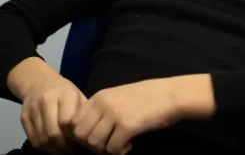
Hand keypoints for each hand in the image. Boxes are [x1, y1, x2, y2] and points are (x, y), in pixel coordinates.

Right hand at [19, 71, 87, 153]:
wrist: (40, 82)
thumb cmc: (65, 92)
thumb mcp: (78, 97)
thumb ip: (83, 114)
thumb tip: (89, 136)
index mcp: (64, 94)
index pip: (66, 122)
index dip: (73, 136)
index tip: (79, 142)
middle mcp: (46, 100)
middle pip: (53, 133)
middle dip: (63, 147)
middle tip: (71, 152)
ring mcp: (33, 109)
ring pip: (42, 139)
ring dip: (53, 150)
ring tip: (62, 151)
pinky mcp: (24, 117)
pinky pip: (33, 139)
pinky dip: (43, 148)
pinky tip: (52, 147)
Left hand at [69, 74, 215, 154]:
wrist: (169, 94)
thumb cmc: (146, 97)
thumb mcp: (118, 96)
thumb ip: (102, 108)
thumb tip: (88, 130)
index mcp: (99, 96)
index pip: (75, 121)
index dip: (83, 134)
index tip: (99, 136)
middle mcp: (103, 104)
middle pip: (81, 135)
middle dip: (92, 144)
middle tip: (108, 143)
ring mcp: (114, 114)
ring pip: (94, 143)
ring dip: (106, 149)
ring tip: (120, 143)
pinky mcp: (127, 126)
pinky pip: (112, 149)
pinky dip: (120, 151)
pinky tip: (130, 144)